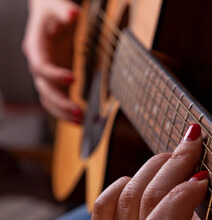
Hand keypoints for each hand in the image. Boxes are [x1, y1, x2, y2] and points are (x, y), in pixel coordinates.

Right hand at [22, 0, 81, 122]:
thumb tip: (73, 14)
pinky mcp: (56, 81)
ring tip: (81, 122)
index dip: (53, 75)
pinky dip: (66, 111)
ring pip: (48, 99)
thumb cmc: (52, 10)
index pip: (40, 66)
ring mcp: (46, 75)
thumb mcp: (57, 5)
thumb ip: (64, 10)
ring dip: (63, 113)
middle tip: (79, 112)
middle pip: (44, 89)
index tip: (72, 79)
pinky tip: (80, 120)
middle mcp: (38, 64)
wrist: (49, 15)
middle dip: (60, 103)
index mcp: (35, 47)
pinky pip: (57, 100)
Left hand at [91, 126, 211, 219]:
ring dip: (151, 169)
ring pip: (123, 201)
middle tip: (192, 146)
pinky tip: (143, 182)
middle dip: (171, 164)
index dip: (181, 192)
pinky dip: (122, 185)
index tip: (205, 173)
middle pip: (143, 205)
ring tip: (175, 161)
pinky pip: (101, 209)